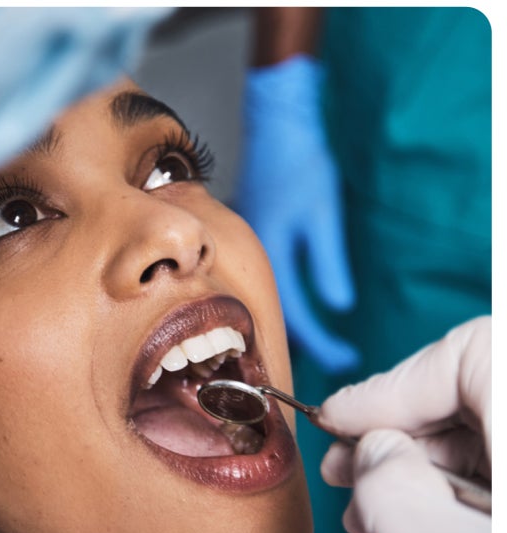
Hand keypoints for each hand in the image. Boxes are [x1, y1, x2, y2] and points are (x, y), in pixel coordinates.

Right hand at [234, 54, 356, 372]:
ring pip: (261, 298)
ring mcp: (240, 245)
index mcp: (267, 254)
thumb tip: (338, 307)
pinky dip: (276, 297)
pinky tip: (290, 303)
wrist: (274, 122)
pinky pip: (257, 278)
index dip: (321, 342)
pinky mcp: (242, 235)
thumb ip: (327, 262)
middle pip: (272, 314)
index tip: (343, 358)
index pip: (294, 315)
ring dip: (288, 322)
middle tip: (334, 357)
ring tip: (315, 341)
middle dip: (303, 342)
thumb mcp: (322, 213)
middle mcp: (247, 255)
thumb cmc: (300, 161)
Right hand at [318, 316, 490, 532]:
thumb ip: (395, 494)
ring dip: (426, 461)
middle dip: (402, 427)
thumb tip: (372, 452)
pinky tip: (418, 525)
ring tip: (368, 505)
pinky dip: (460, 491)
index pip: (477, 354)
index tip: (339, 419)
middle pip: (482, 391)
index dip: (396, 381)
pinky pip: (505, 474)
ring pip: (495, 434)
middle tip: (343, 466)